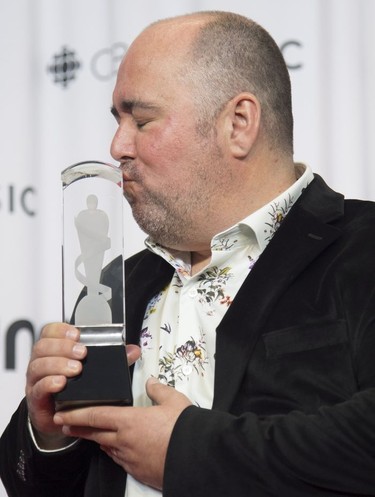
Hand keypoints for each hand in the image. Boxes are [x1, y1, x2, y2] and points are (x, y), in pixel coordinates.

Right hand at [26, 322, 140, 449]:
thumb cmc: (75, 391)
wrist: (61, 419)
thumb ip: (112, 360)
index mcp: (54, 351)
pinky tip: (61, 384)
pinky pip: (37, 388)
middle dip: (63, 347)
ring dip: (57, 364)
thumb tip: (132, 350)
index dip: (61, 330)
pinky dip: (49, 383)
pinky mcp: (36, 399)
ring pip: (38, 365)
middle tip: (81, 353)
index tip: (77, 334)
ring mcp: (36, 380)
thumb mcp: (93, 373)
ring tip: (75, 369)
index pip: (50, 332)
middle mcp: (42, 363)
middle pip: (43, 346)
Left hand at [54, 378, 191, 489]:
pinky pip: (119, 459)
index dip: (76, 415)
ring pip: (106, 447)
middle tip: (65, 425)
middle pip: (94, 433)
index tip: (62, 415)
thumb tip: (151, 382)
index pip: (96, 416)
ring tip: (89, 434)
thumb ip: (158, 389)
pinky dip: (112, 451)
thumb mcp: (174, 400)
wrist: (196, 458)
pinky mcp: (137, 470)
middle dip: (78, 429)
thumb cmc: (185, 429)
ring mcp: (129, 458)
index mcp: (130, 421)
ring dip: (95, 440)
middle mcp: (124, 441)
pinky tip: (113, 448)